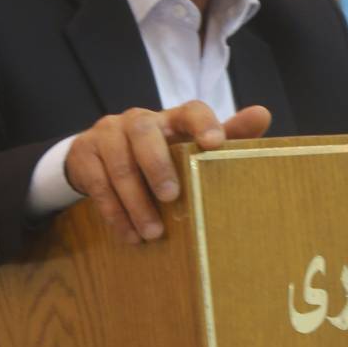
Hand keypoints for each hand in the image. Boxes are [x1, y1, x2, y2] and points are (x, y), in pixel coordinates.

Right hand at [64, 100, 270, 242]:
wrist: (99, 154)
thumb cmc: (160, 153)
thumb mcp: (191, 147)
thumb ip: (228, 135)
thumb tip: (263, 114)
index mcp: (170, 119)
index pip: (189, 110)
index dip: (203, 123)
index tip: (214, 144)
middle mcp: (137, 120)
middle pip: (143, 132)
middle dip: (157, 166)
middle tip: (172, 198)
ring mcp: (106, 134)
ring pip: (119, 164)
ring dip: (136, 202)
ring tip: (153, 233)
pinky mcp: (84, 154)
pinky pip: (97, 184)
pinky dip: (115, 213)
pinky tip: (130, 236)